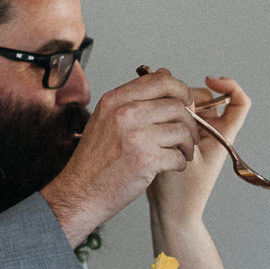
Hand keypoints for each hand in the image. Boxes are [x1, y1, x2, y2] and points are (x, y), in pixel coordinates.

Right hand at [41, 69, 199, 246]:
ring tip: (182, 152)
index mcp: (115, 100)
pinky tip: (172, 166)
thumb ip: (132, 99)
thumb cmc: (93, 161)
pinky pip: (178, 156)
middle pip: (176, 106)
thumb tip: (163, 75)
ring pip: (182, 130)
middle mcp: (124, 114)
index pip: (160, 80)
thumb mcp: (104, 119)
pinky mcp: (145, 161)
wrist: (79, 193)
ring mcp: (135, 137)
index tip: (186, 102)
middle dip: (190, 122)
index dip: (180, 89)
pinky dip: (180, 163)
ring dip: (187, 144)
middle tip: (189, 136)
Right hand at [148, 75, 250, 230]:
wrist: (169, 213)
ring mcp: (197, 138)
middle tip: (173, 101)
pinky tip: (154, 124)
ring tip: (161, 117)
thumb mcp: (186, 156)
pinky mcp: (180, 142)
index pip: (239, 102)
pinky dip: (166, 116)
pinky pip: (175, 119)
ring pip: (189, 108)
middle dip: (190, 95)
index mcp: (223, 136)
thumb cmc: (182, 194)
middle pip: (208, 99)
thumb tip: (183, 95)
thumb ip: (184, 124)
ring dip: (176, 106)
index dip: (229, 86)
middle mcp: (213, 134)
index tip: (210, 81)